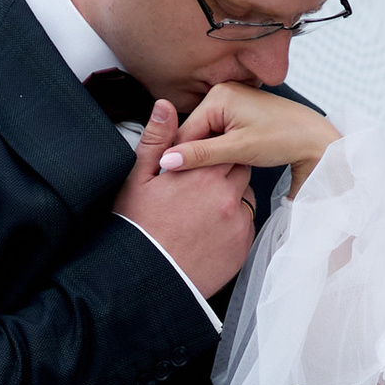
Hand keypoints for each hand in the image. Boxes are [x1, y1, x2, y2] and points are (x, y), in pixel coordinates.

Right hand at [116, 98, 253, 297]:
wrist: (148, 278)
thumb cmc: (138, 228)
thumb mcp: (138, 178)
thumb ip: (156, 139)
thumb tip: (164, 106)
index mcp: (202, 173)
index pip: (220, 148)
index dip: (207, 155)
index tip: (194, 166)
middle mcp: (226, 195)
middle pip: (236, 169)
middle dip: (222, 172)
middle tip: (198, 187)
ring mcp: (238, 221)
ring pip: (244, 195)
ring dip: (229, 197)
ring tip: (202, 210)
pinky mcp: (243, 244)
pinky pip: (246, 223)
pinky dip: (233, 222)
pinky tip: (210, 229)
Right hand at [158, 83, 340, 189]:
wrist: (314, 139)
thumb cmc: (284, 139)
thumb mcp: (238, 150)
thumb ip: (200, 155)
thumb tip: (167, 160)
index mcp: (218, 95)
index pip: (185, 131)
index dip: (181, 157)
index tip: (176, 181)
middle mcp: (222, 92)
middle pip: (195, 131)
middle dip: (196, 155)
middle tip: (198, 182)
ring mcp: (231, 100)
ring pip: (206, 134)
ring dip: (208, 154)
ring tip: (215, 173)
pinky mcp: (240, 111)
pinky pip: (219, 132)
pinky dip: (220, 148)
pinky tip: (228, 161)